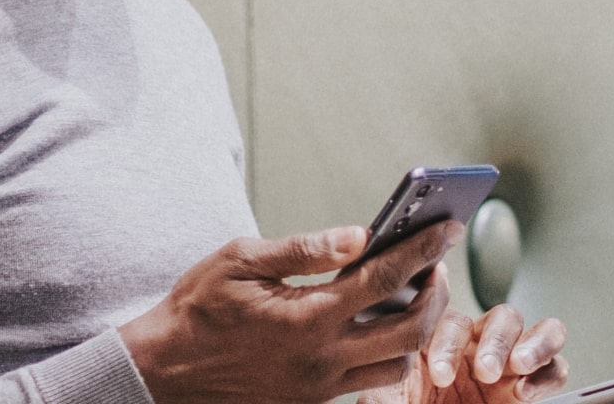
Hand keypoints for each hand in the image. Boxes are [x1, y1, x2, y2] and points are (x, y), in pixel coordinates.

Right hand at [121, 223, 461, 403]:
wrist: (165, 370)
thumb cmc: (199, 308)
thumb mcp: (241, 260)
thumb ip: (304, 249)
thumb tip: (359, 234)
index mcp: (307, 317)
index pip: (386, 278)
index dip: (424, 250)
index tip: (448, 227)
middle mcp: (322, 357)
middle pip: (412, 329)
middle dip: (437, 293)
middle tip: (436, 264)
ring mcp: (321, 386)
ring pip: (400, 364)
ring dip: (418, 329)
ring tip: (412, 295)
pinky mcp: (314, 401)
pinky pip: (370, 383)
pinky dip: (388, 354)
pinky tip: (378, 325)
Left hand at [367, 297, 568, 403]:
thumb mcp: (385, 403)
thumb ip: (381, 394)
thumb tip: (372, 391)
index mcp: (438, 340)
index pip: (452, 320)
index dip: (449, 342)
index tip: (441, 375)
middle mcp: (476, 345)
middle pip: (502, 317)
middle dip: (496, 339)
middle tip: (485, 369)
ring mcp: (508, 365)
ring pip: (541, 331)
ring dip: (535, 344)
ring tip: (518, 366)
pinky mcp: (529, 388)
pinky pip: (554, 369)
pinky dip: (548, 374)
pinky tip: (527, 391)